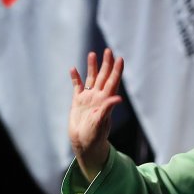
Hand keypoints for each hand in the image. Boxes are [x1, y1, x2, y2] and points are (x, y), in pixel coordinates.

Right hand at [68, 48, 123, 180]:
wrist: (83, 143)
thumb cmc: (95, 136)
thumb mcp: (101, 122)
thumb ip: (107, 109)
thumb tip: (118, 98)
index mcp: (105, 101)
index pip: (113, 82)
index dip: (116, 70)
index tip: (120, 59)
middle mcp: (98, 97)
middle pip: (103, 77)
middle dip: (106, 64)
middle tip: (108, 51)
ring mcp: (88, 98)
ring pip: (91, 79)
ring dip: (92, 67)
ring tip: (93, 54)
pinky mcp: (78, 102)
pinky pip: (77, 86)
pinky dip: (75, 78)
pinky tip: (73, 69)